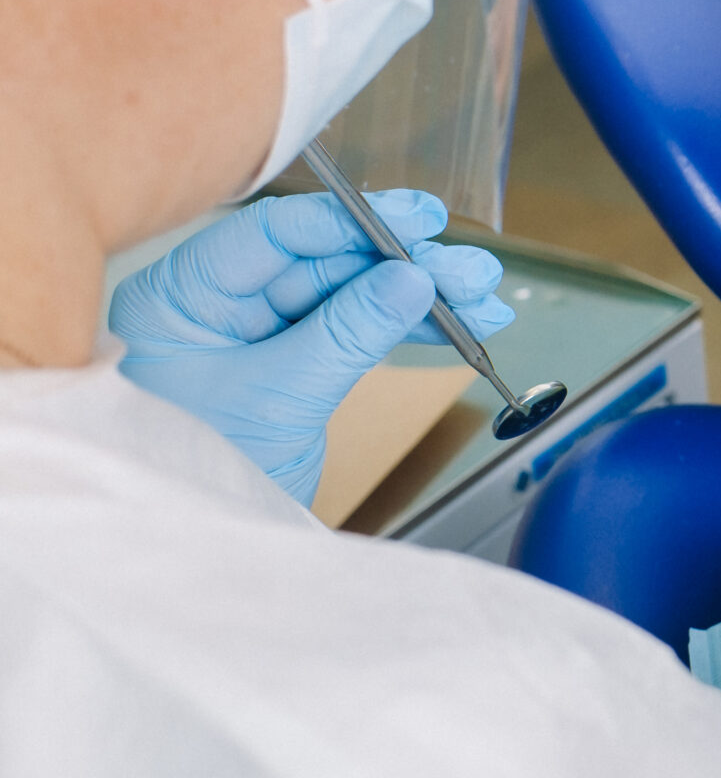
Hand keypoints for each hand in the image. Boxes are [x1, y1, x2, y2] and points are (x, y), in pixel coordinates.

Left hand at [112, 192, 512, 505]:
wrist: (200, 553)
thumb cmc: (200, 474)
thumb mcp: (278, 397)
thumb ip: (348, 332)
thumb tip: (412, 279)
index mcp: (181, 297)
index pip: (271, 233)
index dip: (351, 224)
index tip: (416, 225)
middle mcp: (218, 306)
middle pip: (324, 262)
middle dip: (404, 264)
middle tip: (465, 268)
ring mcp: (257, 336)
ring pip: (351, 295)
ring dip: (422, 295)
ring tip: (482, 296)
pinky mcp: (293, 365)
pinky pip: (358, 332)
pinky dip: (410, 328)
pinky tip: (459, 324)